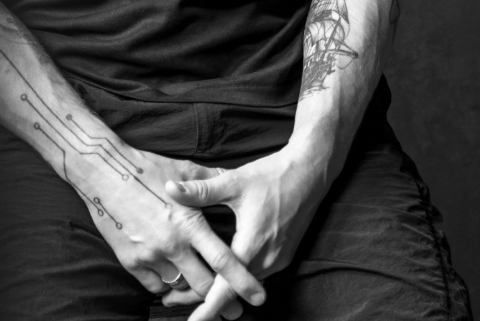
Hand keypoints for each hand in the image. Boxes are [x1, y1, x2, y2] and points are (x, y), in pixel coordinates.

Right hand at [80, 146, 265, 318]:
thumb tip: (231, 178)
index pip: (223, 260)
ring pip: (180, 288)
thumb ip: (209, 181)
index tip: (259, 296)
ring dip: (192, 292)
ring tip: (202, 293)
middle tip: (236, 310)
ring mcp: (151, 256)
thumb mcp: (182, 169)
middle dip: (222, 301)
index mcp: (189, 223)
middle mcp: (172, 244)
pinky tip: (172, 277)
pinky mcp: (131, 262)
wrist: (104, 172)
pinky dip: (166, 286)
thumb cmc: (145, 168)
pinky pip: (155, 287)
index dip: (243, 281)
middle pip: (204, 285)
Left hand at [164, 143, 326, 320]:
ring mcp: (277, 260)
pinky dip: (239, 279)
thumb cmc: (271, 176)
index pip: (226, 289)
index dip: (207, 309)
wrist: (309, 173)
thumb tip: (169, 187)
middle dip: (206, 301)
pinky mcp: (284, 255)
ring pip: (246, 285)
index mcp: (251, 245)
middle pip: (232, 292)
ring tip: (193, 288)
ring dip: (223, 289)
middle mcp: (266, 260)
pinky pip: (257, 275)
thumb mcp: (234, 181)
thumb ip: (200, 190)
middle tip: (174, 300)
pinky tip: (224, 272)